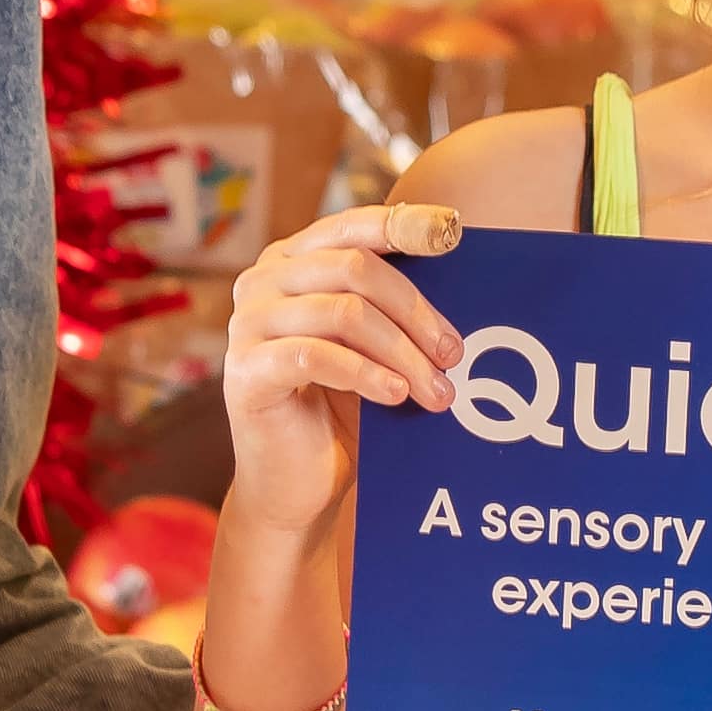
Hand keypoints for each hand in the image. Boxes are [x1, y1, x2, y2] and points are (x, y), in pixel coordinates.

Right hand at [216, 202, 466, 546]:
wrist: (295, 487)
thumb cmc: (340, 411)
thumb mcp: (374, 348)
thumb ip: (394, 308)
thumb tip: (467, 280)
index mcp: (294, 261)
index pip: (353, 225)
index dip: (405, 223)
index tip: (453, 232)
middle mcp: (264, 281)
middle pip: (355, 269)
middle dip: (416, 312)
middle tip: (454, 355)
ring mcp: (247, 324)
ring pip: (344, 313)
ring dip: (402, 353)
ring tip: (436, 391)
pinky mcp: (245, 371)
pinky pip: (316, 356)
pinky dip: (366, 375)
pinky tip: (396, 395)